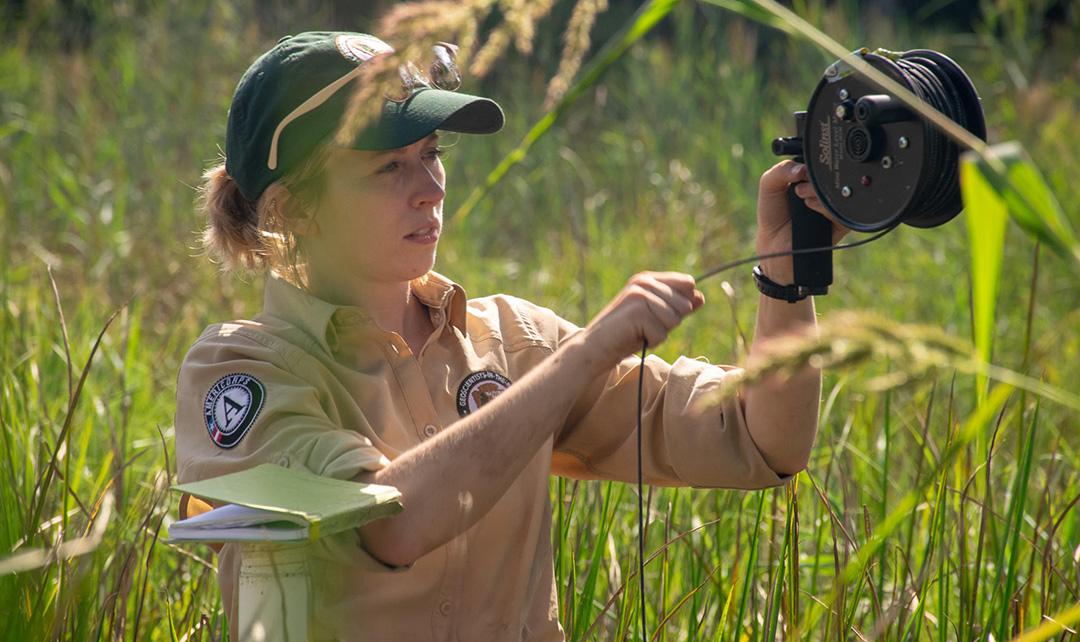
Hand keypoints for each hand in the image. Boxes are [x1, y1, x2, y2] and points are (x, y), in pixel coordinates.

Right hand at [580, 272, 704, 368]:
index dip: (681, 305)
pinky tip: (633, 337)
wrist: (595, 347)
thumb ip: (677, 306)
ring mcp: (639, 295)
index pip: (688, 284)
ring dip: (660, 333)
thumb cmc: (626, 334)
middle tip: (644, 326)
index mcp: (649, 278)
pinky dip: (651, 342)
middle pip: (685, 304)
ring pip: (674, 320)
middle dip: (669, 323)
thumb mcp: (656, 318)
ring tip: (638, 332)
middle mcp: (644, 281)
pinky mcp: (636, 312)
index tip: (658, 314)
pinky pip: (662, 333)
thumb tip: (701, 297)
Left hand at [756, 160, 849, 282]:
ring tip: (801, 197)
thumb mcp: (769, 185)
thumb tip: (803, 168)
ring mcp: (834, 206)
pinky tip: (810, 207)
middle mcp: (825, 191)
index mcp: (812, 179)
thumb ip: (781, 169)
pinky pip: (841, 210)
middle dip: (814, 177)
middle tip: (798, 187)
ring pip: (838, 190)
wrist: (774, 245)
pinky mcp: (840, 222)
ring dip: (818, 191)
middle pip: (831, 174)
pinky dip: (824, 206)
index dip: (812, 163)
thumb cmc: (772, 215)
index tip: (800, 170)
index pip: (821, 162)